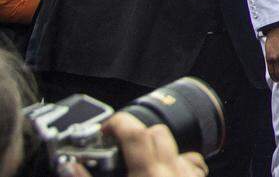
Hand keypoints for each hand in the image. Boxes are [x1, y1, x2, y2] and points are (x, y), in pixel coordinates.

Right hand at [68, 112, 208, 176]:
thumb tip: (69, 164)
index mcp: (147, 176)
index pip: (135, 133)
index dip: (118, 123)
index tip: (105, 129)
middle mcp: (173, 173)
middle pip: (158, 133)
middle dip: (137, 135)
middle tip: (119, 149)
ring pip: (178, 147)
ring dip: (159, 150)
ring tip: (141, 165)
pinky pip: (193, 164)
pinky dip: (179, 163)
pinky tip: (165, 173)